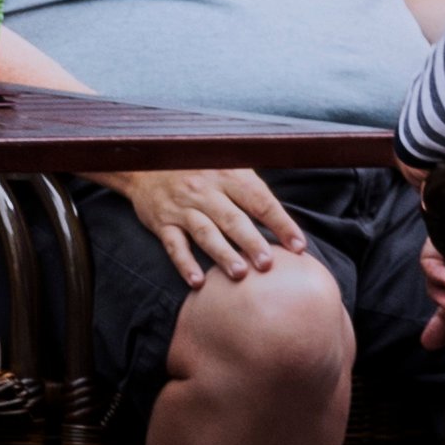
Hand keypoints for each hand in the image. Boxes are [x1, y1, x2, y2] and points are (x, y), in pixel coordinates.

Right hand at [107, 167, 314, 292]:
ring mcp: (182, 207)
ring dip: (223, 253)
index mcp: (228, 175)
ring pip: (205, 232)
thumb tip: (289, 222)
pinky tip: (197, 282)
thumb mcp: (227, 166)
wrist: (146, 162)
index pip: (259, 201)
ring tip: (239, 274)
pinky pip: (174, 245)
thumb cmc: (198, 170)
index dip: (281, 223)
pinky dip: (185, 264)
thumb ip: (253, 190)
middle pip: (232, 219)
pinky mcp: (162, 222)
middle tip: (268, 264)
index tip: (299, 246)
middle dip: (251, 242)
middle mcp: (204, 191)